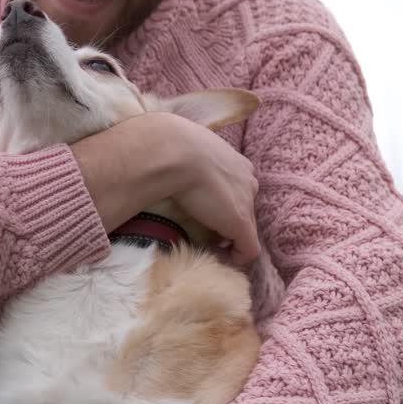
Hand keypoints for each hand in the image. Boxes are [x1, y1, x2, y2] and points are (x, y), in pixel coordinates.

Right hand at [71, 111, 259, 265]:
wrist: (170, 152)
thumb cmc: (166, 144)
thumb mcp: (178, 144)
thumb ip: (180, 154)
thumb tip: (155, 155)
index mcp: (233, 160)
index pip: (236, 186)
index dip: (223, 201)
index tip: (206, 210)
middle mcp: (246, 179)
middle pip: (244, 206)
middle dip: (228, 219)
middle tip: (206, 230)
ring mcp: (246, 203)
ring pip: (246, 227)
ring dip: (229, 237)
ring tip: (208, 245)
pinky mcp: (241, 224)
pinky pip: (248, 250)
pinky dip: (236, 257)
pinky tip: (218, 259)